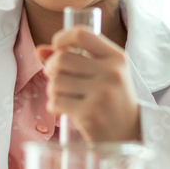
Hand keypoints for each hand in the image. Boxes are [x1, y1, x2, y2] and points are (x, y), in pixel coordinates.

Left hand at [36, 27, 141, 142]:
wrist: (129, 134)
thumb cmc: (112, 100)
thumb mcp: (102, 74)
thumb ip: (74, 58)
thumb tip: (40, 50)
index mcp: (116, 57)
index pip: (81, 34)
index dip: (62, 38)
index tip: (57, 49)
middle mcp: (111, 72)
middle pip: (62, 58)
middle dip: (51, 68)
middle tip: (55, 78)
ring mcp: (102, 93)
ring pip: (56, 81)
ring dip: (53, 90)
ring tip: (63, 96)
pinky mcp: (91, 112)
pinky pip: (56, 101)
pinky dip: (54, 106)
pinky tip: (64, 109)